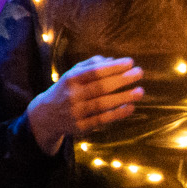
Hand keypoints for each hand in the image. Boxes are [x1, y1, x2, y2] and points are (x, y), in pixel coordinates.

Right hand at [27, 56, 142, 153]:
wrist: (46, 116)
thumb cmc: (67, 90)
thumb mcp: (73, 74)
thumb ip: (91, 65)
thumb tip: (112, 60)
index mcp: (71, 79)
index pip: (94, 72)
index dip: (113, 67)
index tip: (130, 62)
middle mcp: (72, 95)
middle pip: (100, 87)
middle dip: (122, 79)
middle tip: (139, 73)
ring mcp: (76, 112)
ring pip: (102, 104)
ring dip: (123, 98)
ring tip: (140, 91)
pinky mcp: (81, 127)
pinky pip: (102, 120)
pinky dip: (117, 114)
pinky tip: (130, 107)